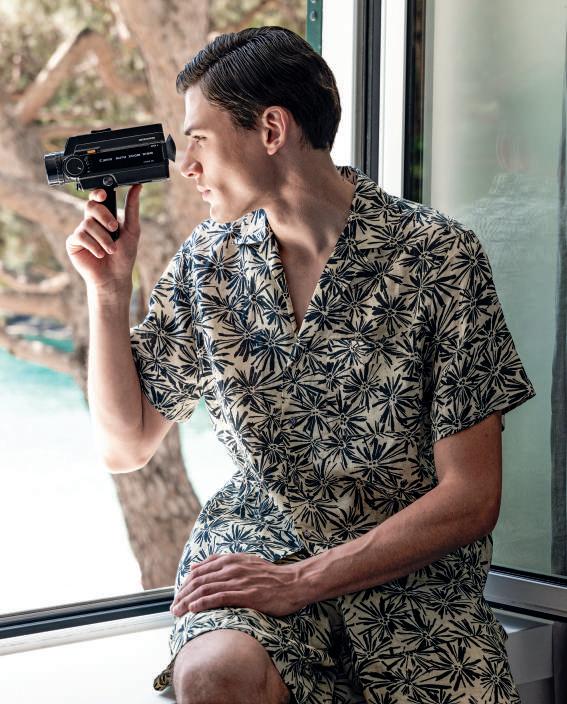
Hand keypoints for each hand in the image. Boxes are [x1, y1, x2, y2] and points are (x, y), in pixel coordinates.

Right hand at [65, 183, 142, 291]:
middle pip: (91, 206)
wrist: (115, 277)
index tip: (103, 195)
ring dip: (103, 238)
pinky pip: (80, 236)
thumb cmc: (124, 256)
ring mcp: (81, 231)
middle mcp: (91, 221)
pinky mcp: (73, 243)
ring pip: (88, 224)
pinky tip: (100, 254)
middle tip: (114, 229)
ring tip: (111, 250)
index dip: (97, 193)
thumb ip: (132, 208)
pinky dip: (93, 245)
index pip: (97, 198)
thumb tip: (138, 186)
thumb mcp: (132, 230)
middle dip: (104, 217)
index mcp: (104, 216)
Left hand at [170, 553, 302, 617]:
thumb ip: (221, 563)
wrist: (293, 583)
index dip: (185, 584)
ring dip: (187, 601)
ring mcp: (238, 580)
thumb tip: (196, 566)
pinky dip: (203, 603)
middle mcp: (232, 567)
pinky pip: (219, 597)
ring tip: (177, 611)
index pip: (199, 571)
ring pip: (205, 589)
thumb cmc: (270, 576)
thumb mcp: (245, 562)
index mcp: (231, 560)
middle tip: (172, 607)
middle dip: (181, 594)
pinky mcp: (246, 594)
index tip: (177, 596)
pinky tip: (193, 609)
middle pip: (198, 580)